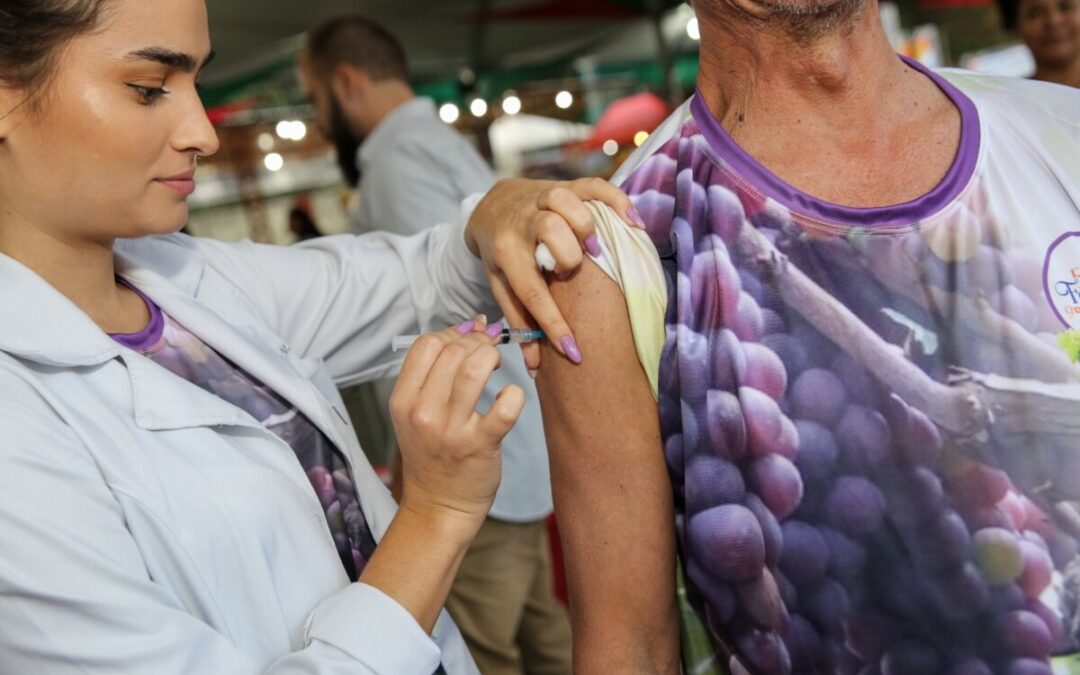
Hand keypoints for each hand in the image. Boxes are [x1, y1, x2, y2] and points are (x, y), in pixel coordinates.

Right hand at [389, 321, 525, 539]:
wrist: (438, 507)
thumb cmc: (433, 453)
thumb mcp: (418, 412)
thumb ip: (437, 371)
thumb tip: (475, 324)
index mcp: (403, 400)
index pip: (426, 344)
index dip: (453, 334)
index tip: (468, 342)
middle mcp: (422, 412)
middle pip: (452, 351)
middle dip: (477, 342)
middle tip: (488, 353)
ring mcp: (451, 430)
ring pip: (474, 368)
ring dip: (492, 358)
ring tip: (497, 367)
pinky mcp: (481, 446)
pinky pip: (505, 408)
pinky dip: (514, 395)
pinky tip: (511, 396)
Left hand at [464, 177, 641, 368]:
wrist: (493, 205)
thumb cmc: (503, 254)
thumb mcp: (502, 285)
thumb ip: (521, 321)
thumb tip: (535, 366)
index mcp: (506, 252)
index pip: (530, 291)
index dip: (552, 324)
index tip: (574, 351)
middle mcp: (524, 222)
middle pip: (548, 229)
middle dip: (567, 255)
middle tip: (574, 271)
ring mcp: (545, 199)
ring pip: (567, 201)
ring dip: (586, 225)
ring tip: (596, 248)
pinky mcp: (567, 185)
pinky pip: (595, 187)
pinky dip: (617, 202)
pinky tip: (633, 224)